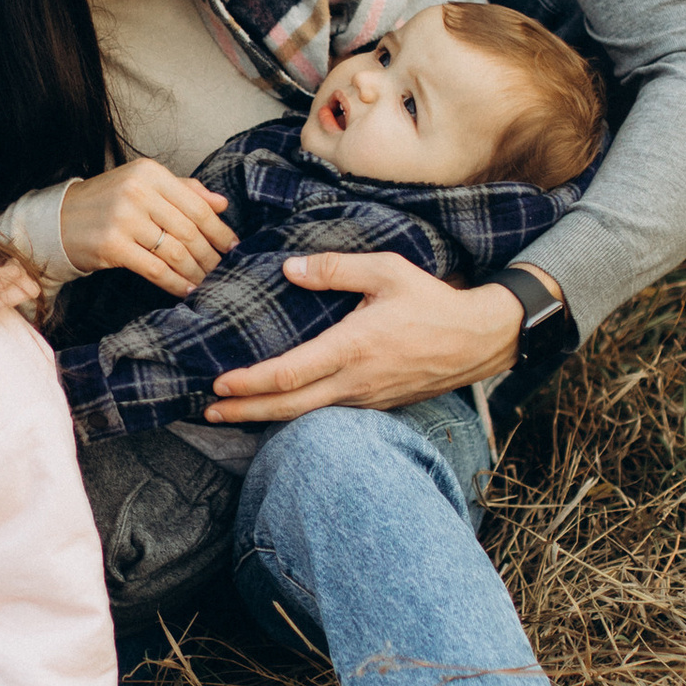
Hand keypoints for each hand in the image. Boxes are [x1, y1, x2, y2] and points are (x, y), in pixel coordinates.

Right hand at [58, 159, 236, 295]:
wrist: (57, 221)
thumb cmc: (107, 202)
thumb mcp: (142, 185)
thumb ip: (183, 190)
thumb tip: (222, 204)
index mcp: (149, 172)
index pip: (196, 204)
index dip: (218, 229)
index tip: (232, 245)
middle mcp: (137, 191)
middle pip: (189, 230)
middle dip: (210, 254)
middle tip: (222, 268)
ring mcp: (123, 218)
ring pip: (175, 251)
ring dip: (195, 271)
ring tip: (206, 281)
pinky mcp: (112, 245)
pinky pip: (155, 269)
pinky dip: (175, 283)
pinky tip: (186, 289)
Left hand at [205, 251, 522, 420]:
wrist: (477, 340)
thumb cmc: (432, 302)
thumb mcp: (387, 271)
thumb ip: (336, 268)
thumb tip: (290, 268)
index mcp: (352, 347)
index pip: (289, 374)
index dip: (249, 383)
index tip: (219, 383)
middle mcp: (355, 381)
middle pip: (287, 407)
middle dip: (244, 412)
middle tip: (208, 412)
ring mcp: (365, 399)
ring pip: (306, 416)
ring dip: (266, 417)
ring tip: (232, 414)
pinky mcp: (375, 405)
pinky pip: (327, 414)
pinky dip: (295, 415)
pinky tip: (278, 410)